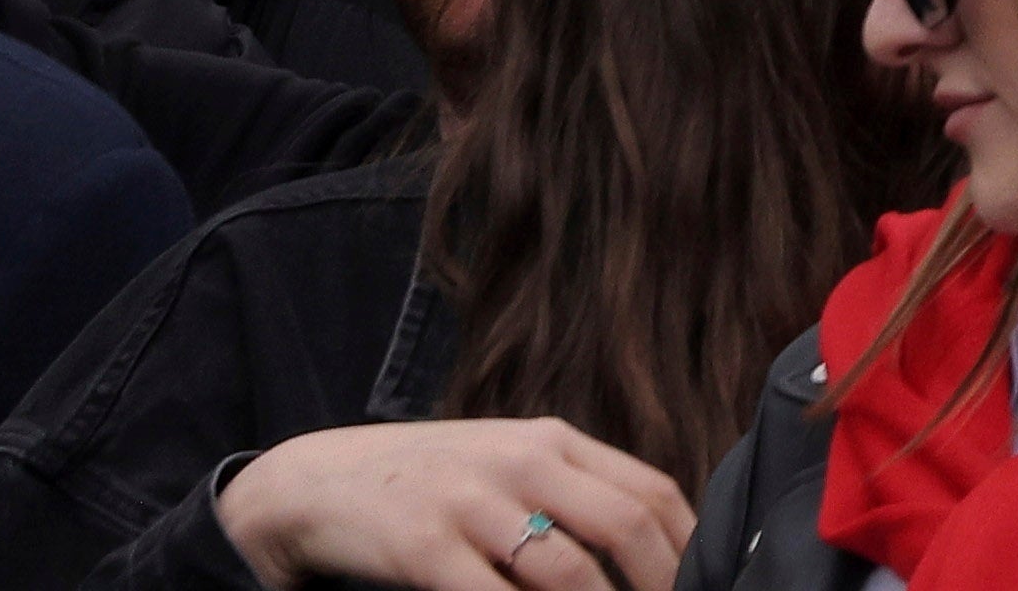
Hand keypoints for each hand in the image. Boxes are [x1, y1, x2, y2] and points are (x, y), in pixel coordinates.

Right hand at [218, 414, 691, 590]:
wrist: (315, 483)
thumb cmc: (426, 484)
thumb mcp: (505, 467)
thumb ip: (568, 494)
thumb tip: (646, 547)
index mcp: (551, 442)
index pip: (651, 489)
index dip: (686, 546)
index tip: (702, 585)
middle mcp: (521, 462)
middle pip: (625, 525)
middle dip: (660, 583)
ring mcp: (472, 503)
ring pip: (567, 571)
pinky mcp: (423, 547)